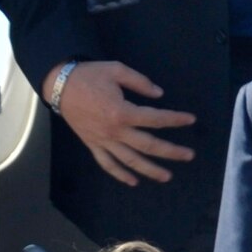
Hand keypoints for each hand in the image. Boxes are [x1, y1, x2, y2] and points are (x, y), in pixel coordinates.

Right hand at [48, 60, 195, 185]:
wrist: (60, 85)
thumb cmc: (89, 75)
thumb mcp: (117, 70)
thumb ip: (140, 82)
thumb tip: (158, 95)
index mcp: (122, 112)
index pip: (155, 118)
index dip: (175, 119)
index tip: (190, 120)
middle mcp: (115, 131)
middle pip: (148, 145)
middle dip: (171, 151)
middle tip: (189, 155)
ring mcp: (103, 141)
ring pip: (130, 161)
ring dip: (150, 170)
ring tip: (167, 176)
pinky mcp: (93, 145)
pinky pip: (107, 164)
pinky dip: (120, 174)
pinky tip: (133, 181)